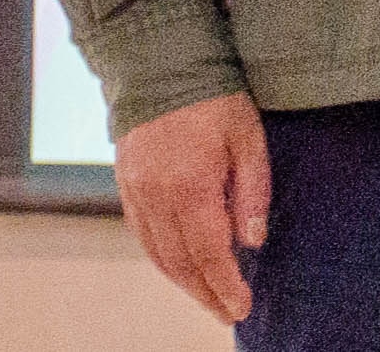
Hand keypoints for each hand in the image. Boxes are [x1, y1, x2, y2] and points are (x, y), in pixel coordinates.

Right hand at [112, 89, 270, 324]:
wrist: (159, 67)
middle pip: (181, 263)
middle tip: (229, 312)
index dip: (225, 285)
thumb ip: (252, 191)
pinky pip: (144, 237)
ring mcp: (135, 196)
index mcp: (189, 188)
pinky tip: (181, 268)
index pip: (209, 253)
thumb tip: (253, 242)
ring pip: (159, 255)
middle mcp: (156, 200)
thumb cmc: (214, 98)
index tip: (241, 308)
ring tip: (210, 298)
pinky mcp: (126, 188)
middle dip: (206, 293)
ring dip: (184, 282)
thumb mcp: (249, 137)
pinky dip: (163, 259)